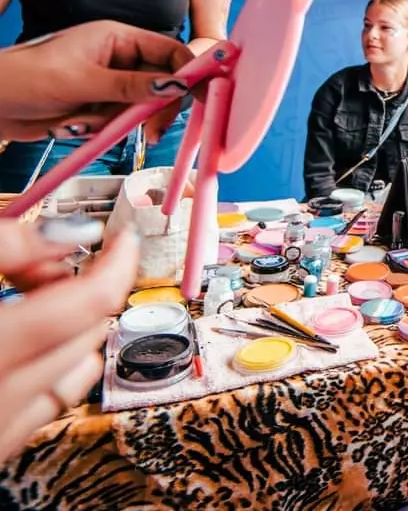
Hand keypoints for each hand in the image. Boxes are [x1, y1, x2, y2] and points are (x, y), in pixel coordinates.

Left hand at [0, 22, 195, 143]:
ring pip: (143, 107)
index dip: (189, 72)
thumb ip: (132, 85)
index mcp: (117, 38)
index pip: (169, 51)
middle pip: (163, 83)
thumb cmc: (25, 78)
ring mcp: (110, 83)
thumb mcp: (83, 81)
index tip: (202, 96)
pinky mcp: (100, 106)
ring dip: (123, 121)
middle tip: (152, 130)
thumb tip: (176, 85)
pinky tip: (77, 125)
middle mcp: (118, 58)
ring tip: (93, 125)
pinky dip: (106, 128)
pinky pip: (121, 121)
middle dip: (157, 107)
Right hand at [0, 224, 138, 462]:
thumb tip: (68, 233)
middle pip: (87, 330)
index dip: (115, 263)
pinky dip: (56, 364)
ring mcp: (2, 430)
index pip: (87, 303)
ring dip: (72, 327)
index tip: (124, 238)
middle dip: (82, 288)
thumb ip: (2, 248)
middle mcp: (3, 400)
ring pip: (79, 367)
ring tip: (28, 297)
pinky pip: (54, 400)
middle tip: (44, 260)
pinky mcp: (0, 444)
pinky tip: (25, 343)